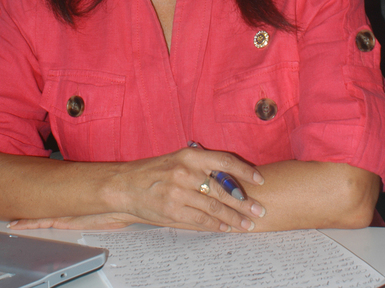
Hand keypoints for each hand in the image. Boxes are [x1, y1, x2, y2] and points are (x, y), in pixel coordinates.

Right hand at [10, 148, 265, 232]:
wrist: (125, 186)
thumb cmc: (155, 172)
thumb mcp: (179, 160)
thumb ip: (202, 167)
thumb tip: (232, 178)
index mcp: (189, 155)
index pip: (224, 161)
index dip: (244, 170)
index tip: (259, 179)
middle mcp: (185, 172)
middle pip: (222, 189)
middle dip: (243, 202)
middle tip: (259, 209)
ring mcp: (178, 193)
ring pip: (214, 208)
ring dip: (233, 218)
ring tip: (247, 224)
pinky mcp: (172, 211)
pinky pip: (200, 220)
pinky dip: (216, 225)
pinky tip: (227, 228)